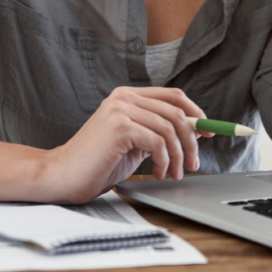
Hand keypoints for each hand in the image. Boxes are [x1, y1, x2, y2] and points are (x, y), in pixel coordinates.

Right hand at [41, 87, 212, 203]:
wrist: (63, 175)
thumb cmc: (97, 162)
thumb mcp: (134, 142)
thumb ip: (157, 131)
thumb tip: (194, 130)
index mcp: (128, 96)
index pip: (174, 96)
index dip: (196, 113)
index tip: (209, 132)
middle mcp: (124, 97)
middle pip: (177, 111)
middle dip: (192, 140)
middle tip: (193, 163)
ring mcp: (121, 109)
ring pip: (170, 128)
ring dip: (178, 156)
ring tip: (172, 173)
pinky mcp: (119, 127)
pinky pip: (158, 142)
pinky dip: (164, 161)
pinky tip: (157, 173)